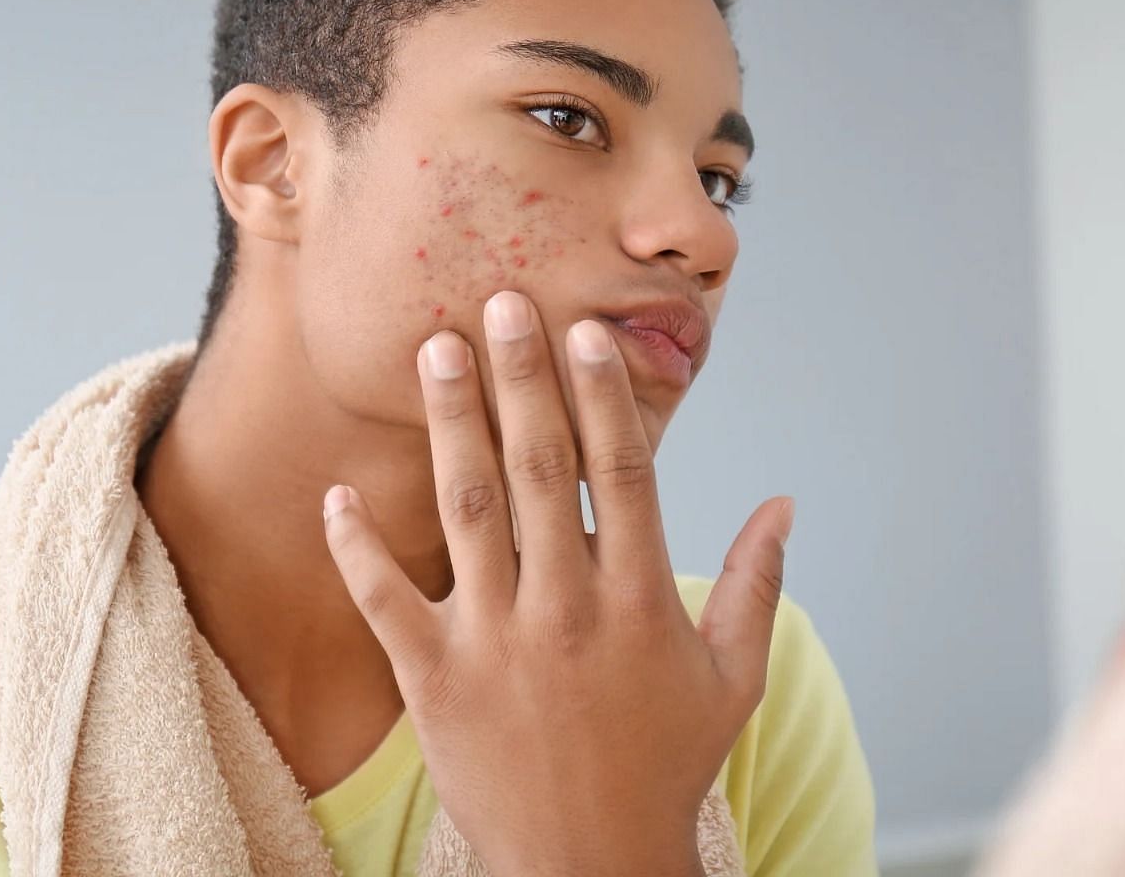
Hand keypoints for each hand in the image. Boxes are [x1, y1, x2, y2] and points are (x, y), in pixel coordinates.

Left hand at [322, 291, 793, 876]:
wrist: (590, 866)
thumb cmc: (664, 765)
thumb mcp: (733, 678)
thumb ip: (757, 584)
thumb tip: (784, 502)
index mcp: (640, 601)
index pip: (622, 472)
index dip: (603, 395)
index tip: (584, 332)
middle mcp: (566, 608)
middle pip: (539, 468)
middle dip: (519, 378)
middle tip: (498, 303)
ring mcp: (494, 642)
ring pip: (467, 510)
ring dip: (450, 424)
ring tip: (434, 352)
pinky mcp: (432, 681)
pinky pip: (384, 600)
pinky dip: (357, 546)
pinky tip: (340, 491)